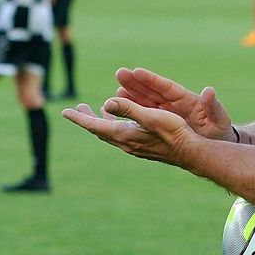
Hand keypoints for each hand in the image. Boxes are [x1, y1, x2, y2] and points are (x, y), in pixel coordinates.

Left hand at [61, 98, 195, 164]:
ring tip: (98, 110)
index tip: (65, 112)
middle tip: (77, 108)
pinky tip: (120, 121)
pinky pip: (120, 135)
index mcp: (124, 135)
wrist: (189, 152)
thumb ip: (129, 109)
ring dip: (100, 121)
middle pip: (99, 130)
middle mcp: (125, 143)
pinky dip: (113, 125)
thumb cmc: (173, 132)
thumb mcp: (151, 116)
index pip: (95, 125)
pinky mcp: (141, 147)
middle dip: (87, 118)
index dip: (79, 118)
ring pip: (110, 133)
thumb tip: (107, 102)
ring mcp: (133, 147)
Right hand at [115, 68, 233, 140]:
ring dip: (132, 96)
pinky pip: (146, 117)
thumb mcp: (218, 118)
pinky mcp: (163, 124)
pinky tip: (121, 110)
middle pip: (152, 92)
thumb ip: (212, 106)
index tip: (136, 71)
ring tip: (116, 90)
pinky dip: (135, 112)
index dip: (151, 79)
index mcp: (186, 100)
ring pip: (146, 103)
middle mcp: (174, 105)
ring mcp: (167, 114)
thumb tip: (209, 91)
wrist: (217, 145)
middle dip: (136, 83)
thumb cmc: (220, 130)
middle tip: (120, 73)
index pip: (166, 88)